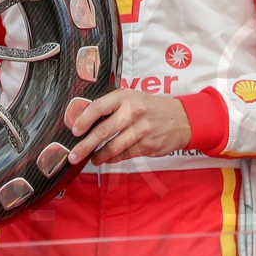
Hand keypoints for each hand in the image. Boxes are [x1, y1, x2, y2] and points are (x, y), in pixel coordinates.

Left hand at [67, 89, 191, 164]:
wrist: (181, 118)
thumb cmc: (151, 107)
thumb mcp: (133, 97)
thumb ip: (112, 105)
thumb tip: (85, 119)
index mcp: (126, 96)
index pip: (98, 107)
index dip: (83, 120)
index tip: (74, 131)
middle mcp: (133, 112)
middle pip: (103, 131)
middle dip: (85, 145)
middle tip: (73, 155)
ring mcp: (141, 129)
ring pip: (113, 147)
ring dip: (98, 156)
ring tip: (92, 159)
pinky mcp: (147, 145)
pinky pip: (124, 155)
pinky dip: (113, 159)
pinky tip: (107, 159)